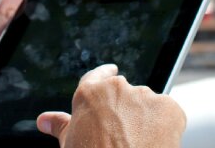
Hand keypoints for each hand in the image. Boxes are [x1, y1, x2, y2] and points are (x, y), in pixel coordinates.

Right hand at [36, 64, 186, 147]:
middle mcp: (116, 88)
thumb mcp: (71, 143)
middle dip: (126, 109)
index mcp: (90, 93)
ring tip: (140, 143)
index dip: (104, 76)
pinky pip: (168, 113)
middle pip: (124, 93)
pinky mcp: (169, 107)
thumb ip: (60, 125)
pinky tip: (155, 143)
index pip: (98, 75)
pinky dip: (165, 127)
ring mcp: (144, 96)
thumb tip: (45, 120)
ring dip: (146, 118)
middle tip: (123, 132)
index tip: (110, 74)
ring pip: (147, 103)